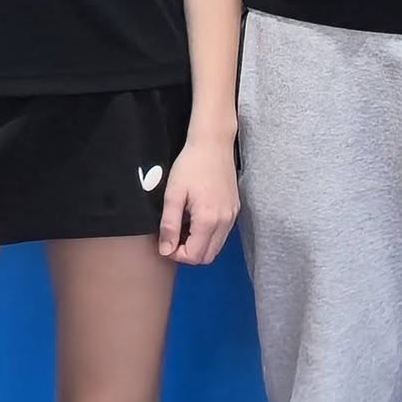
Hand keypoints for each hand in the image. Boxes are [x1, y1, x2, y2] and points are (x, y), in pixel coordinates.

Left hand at [159, 135, 238, 264]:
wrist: (213, 144)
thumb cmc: (191, 165)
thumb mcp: (173, 194)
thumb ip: (169, 225)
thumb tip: (165, 250)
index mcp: (208, 219)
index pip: (193, 256)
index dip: (175, 254)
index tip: (166, 239)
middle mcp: (225, 222)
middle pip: (207, 257)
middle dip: (188, 253)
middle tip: (174, 236)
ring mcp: (232, 216)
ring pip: (216, 247)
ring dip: (199, 246)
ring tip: (184, 227)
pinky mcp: (235, 209)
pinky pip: (222, 235)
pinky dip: (208, 236)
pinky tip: (196, 220)